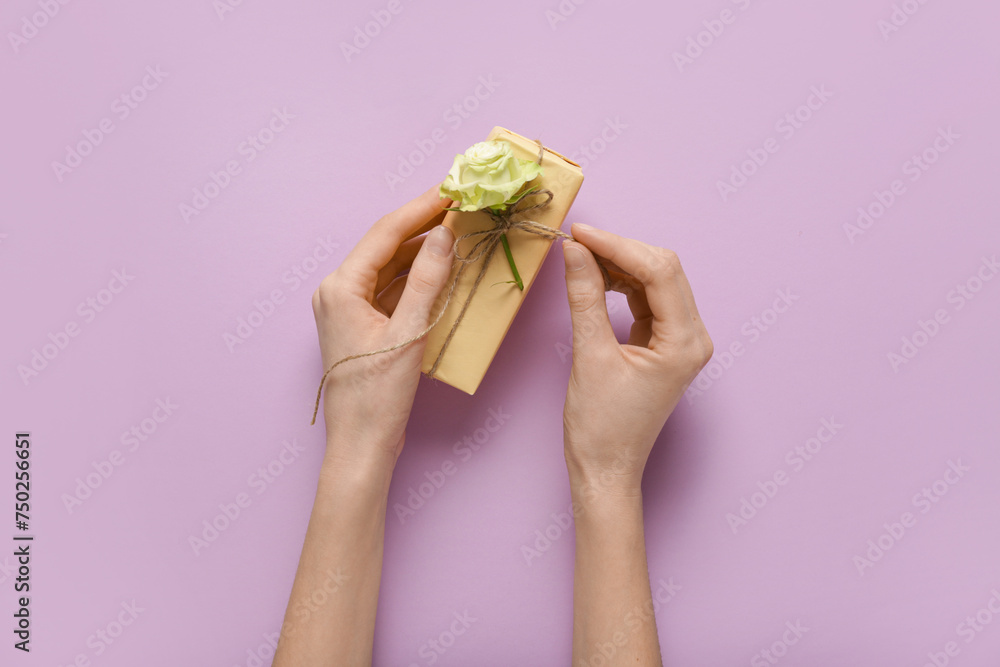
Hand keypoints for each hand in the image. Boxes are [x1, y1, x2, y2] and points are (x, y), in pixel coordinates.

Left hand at [312, 186, 454, 472]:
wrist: (362, 444)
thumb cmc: (378, 396)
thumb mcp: (409, 334)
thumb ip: (427, 281)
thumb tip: (444, 235)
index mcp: (340, 288)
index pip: (385, 234)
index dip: (420, 208)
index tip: (451, 190)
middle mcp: (337, 291)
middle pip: (385, 246)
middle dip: (422, 226)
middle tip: (460, 206)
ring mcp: (347, 308)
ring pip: (389, 267)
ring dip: (422, 252)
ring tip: (457, 233)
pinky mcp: (360, 324)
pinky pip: (390, 289)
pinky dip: (416, 279)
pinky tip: (442, 271)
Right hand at [561, 223, 712, 494]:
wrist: (605, 471)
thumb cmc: (601, 428)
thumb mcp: (589, 357)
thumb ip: (585, 298)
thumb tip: (574, 252)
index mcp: (685, 343)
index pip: (659, 271)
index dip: (617, 245)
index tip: (579, 233)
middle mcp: (693, 338)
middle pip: (663, 270)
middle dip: (620, 250)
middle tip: (576, 242)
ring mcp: (681, 341)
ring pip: (655, 281)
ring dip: (620, 265)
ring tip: (580, 258)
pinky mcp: (664, 345)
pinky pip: (647, 300)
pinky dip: (622, 284)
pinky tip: (595, 278)